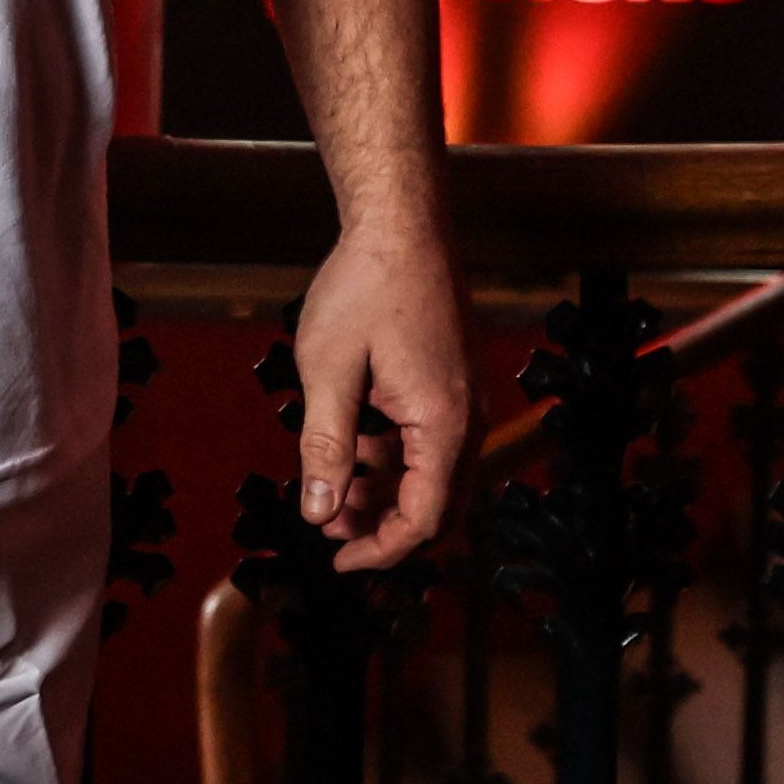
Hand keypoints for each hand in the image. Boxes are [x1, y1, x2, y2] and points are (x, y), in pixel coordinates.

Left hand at [288, 214, 467, 573]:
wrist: (401, 222)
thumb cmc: (364, 286)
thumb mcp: (328, 370)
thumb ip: (325, 447)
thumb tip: (319, 513)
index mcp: (442, 422)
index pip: (424, 518)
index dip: (382, 550)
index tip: (338, 562)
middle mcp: (465, 416)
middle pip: (434, 503)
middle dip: (380, 525)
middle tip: (326, 528)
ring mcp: (462, 397)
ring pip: (429, 472)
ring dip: (382, 490)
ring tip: (328, 490)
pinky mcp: (450, 380)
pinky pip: (427, 440)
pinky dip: (391, 456)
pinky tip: (349, 445)